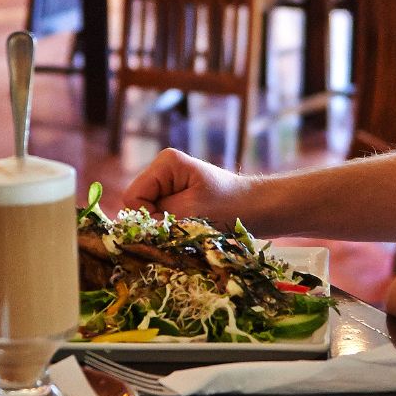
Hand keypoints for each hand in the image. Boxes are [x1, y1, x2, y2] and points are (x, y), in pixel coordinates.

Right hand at [124, 148, 257, 226]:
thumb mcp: (190, 213)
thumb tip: (135, 232)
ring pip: (150, 214)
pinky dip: (173, 228)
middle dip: (157, 221)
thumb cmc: (231, 207)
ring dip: (167, 227)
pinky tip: (193, 227)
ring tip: (192, 226)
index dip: (148, 217)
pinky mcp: (178, 197)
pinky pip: (162, 217)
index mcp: (165, 163)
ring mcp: (170, 184)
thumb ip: (158, 220)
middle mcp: (163, 170)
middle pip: (139, 205)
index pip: (133, 197)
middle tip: (185, 227)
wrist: (261, 210)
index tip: (174, 224)